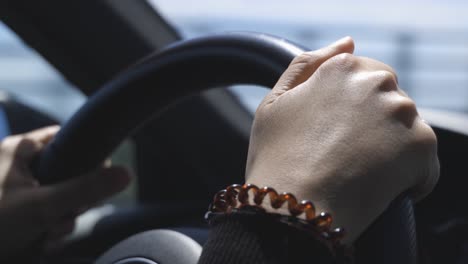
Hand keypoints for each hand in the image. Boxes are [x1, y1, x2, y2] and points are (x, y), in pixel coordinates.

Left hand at [0, 126, 130, 258]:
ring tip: (47, 237)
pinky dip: (45, 230)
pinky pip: (42, 215)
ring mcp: (14, 191)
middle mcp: (16, 166)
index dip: (86, 159)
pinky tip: (41, 243)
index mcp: (20, 150)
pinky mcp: (12, 213)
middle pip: (65, 175)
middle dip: (71, 203)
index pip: (65, 140)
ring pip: (55, 199)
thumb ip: (85, 189)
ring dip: (60, 221)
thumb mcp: (41, 205)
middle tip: (64, 217)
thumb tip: (126, 174)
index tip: (96, 181)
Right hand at [245, 37, 438, 242]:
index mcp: (342, 69)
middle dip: (374, 124)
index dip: (352, 109)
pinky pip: (425, 161)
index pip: (365, 77)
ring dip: (391, 149)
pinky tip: (380, 188)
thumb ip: (307, 64)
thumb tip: (348, 42)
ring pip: (406, 129)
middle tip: (346, 155)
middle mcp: (376, 82)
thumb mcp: (275, 101)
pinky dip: (410, 176)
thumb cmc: (276, 157)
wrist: (292, 207)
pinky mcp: (421, 146)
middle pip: (388, 101)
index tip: (337, 133)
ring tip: (360, 173)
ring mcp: (400, 113)